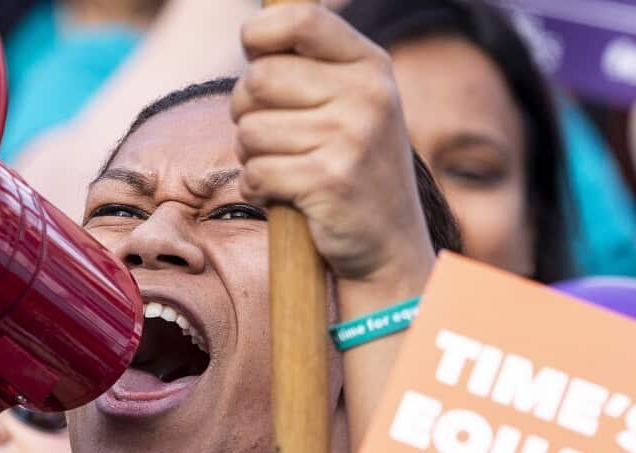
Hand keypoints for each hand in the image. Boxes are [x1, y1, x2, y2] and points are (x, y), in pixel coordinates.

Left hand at [232, 3, 431, 282]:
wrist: (390, 246)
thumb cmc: (353, 169)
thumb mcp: (353, 104)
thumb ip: (311, 65)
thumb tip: (253, 29)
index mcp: (371, 66)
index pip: (299, 19)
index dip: (259, 35)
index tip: (255, 56)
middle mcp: (367, 96)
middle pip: (258, 79)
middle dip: (245, 110)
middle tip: (268, 134)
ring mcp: (351, 138)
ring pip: (249, 131)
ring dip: (251, 156)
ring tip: (284, 169)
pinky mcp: (329, 181)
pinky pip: (255, 172)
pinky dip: (256, 188)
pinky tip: (283, 195)